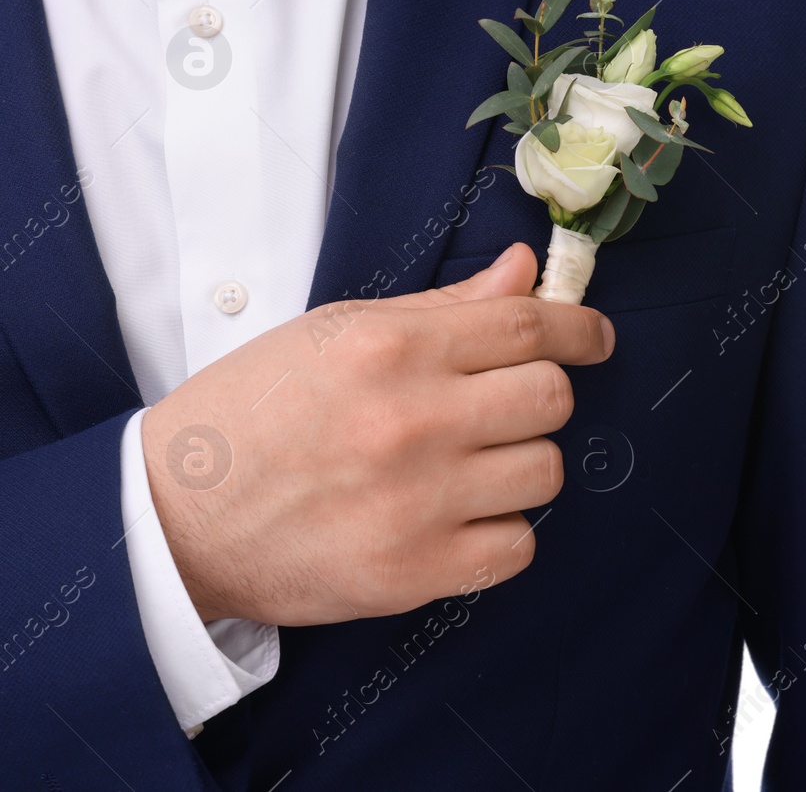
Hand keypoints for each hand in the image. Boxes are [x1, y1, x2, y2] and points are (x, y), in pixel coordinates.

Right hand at [140, 243, 611, 625]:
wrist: (174, 516)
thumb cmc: (255, 412)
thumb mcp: (336, 334)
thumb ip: (443, 308)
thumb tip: (526, 271)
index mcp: (391, 349)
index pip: (528, 324)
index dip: (578, 329)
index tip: (594, 338)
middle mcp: (413, 421)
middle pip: (551, 398)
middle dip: (541, 397)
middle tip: (504, 408)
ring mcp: (418, 501)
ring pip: (546, 472)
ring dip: (520, 466)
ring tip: (468, 467)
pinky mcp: (415, 571)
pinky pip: (519, 547)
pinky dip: (501, 533)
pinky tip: (457, 518)